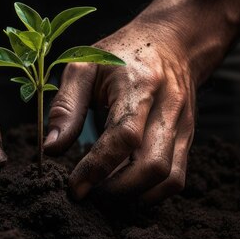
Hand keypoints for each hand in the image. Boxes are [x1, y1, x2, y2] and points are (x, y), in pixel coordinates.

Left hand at [44, 22, 196, 203]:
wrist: (172, 42)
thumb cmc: (121, 55)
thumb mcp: (84, 66)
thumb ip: (65, 106)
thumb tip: (51, 149)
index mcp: (140, 85)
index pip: (124, 136)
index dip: (98, 167)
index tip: (75, 187)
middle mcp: (168, 107)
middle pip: (152, 166)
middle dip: (116, 190)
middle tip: (88, 193)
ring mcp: (184, 125)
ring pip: (168, 179)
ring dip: (134, 196)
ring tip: (104, 193)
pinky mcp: (188, 139)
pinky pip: (175, 180)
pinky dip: (149, 194)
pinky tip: (125, 188)